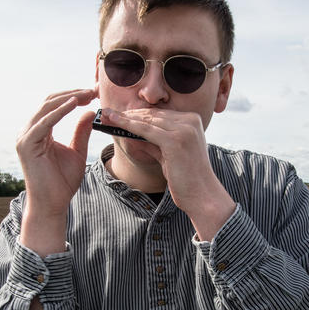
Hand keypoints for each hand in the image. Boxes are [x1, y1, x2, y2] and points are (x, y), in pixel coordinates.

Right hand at [16, 88, 95, 253]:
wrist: (52, 204)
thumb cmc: (62, 182)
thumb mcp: (77, 151)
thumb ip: (81, 132)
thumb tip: (89, 112)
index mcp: (39, 131)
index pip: (55, 105)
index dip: (74, 96)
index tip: (94, 92)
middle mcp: (29, 131)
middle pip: (50, 102)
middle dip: (73, 93)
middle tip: (94, 90)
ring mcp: (25, 137)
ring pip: (47, 108)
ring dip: (69, 98)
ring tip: (88, 94)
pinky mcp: (27, 144)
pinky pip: (45, 122)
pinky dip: (60, 111)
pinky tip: (75, 104)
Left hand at [101, 107, 235, 239]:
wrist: (202, 196)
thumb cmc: (187, 179)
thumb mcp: (169, 155)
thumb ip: (154, 143)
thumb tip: (133, 134)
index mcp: (192, 121)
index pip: (159, 115)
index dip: (137, 114)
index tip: (118, 114)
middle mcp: (190, 121)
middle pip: (152, 115)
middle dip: (127, 114)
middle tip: (106, 113)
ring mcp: (184, 129)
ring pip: (147, 120)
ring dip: (124, 118)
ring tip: (106, 116)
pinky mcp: (175, 140)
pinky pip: (146, 130)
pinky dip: (128, 125)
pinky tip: (115, 123)